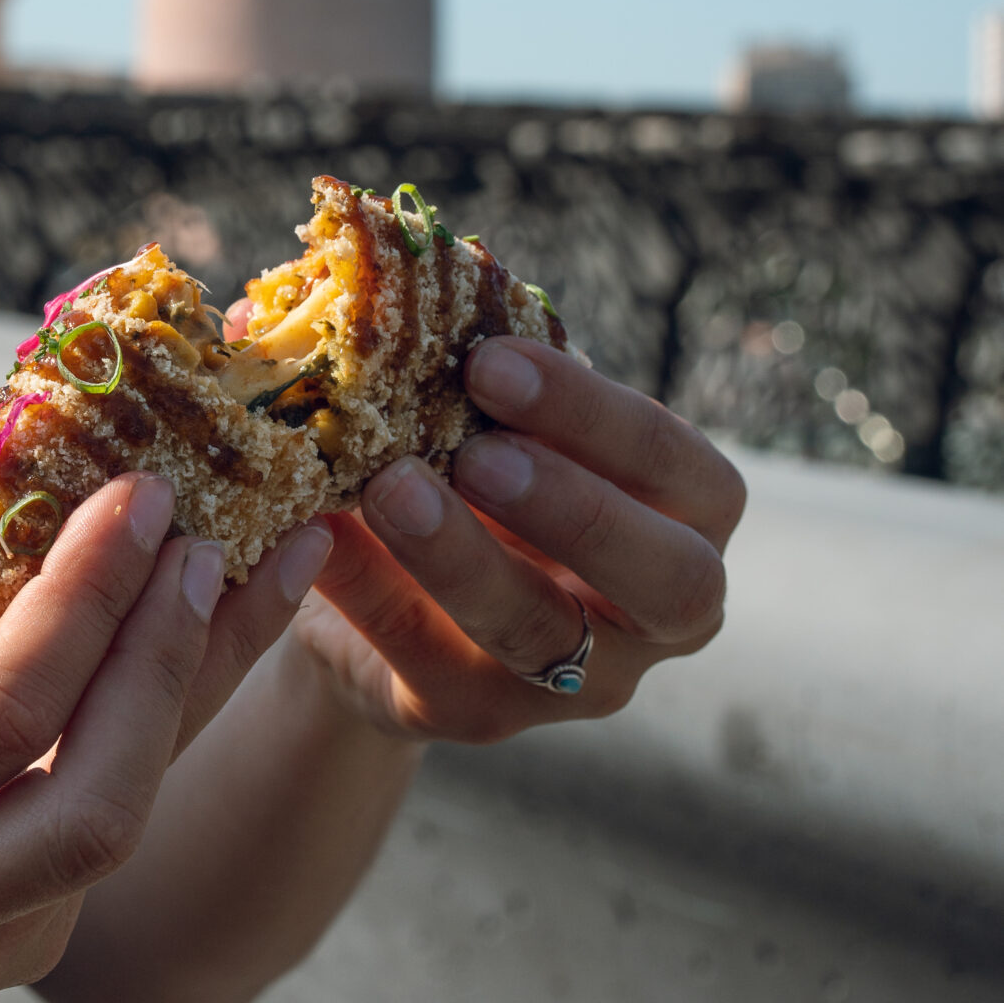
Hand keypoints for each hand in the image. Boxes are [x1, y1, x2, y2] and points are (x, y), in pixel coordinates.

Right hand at [0, 475, 322, 1002]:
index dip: (86, 599)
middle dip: (170, 660)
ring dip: (183, 692)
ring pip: (114, 828)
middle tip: (215, 543)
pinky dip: (141, 737)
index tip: (140, 496)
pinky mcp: (5, 972)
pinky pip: (97, 844)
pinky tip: (176, 652)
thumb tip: (38, 456)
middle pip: (92, 803)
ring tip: (241, 577)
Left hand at [293, 338, 744, 746]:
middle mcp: (661, 610)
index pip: (673, 462)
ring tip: (388, 490)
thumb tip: (337, 285)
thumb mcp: (484, 414)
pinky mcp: (480, 716)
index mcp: (685, 510)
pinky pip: (429, 663)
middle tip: (477, 453)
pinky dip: (371, 596)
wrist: (396, 586)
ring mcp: (576, 680)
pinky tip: (317, 539)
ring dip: (463, 560)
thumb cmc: (472, 464)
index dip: (589, 413)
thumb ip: (453, 358)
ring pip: (539, 636)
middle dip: (574, 509)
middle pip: (666, 579)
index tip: (491, 360)